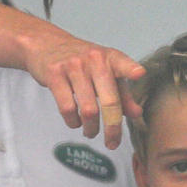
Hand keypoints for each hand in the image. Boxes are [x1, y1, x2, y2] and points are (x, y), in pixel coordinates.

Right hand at [22, 36, 144, 149]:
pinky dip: (73, 121)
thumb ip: (122, 93)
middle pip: (109, 101)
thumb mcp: (105, 71)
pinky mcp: (55, 75)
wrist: (47, 44)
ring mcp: (73, 67)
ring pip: (88, 109)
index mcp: (110, 58)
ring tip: (91, 132)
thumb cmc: (81, 61)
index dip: (131, 69)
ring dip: (91, 128)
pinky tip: (76, 122)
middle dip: (112, 128)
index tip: (139, 74)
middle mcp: (94, 60)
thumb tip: (136, 114)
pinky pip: (67, 108)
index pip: (123, 63)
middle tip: (112, 142)